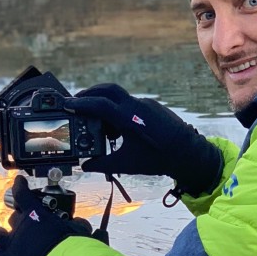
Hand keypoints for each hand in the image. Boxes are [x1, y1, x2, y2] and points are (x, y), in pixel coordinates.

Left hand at [0, 177, 92, 255]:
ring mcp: (13, 242)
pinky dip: (1, 254)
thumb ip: (76, 223)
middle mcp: (21, 225)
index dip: (19, 185)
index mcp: (35, 213)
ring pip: (0, 233)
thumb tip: (78, 222)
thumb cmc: (73, 246)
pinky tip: (4, 255)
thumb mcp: (79, 229)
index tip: (19, 181)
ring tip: (8, 236)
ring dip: (3, 234)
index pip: (22, 193)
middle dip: (20, 219)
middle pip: (14, 217)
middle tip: (28, 224)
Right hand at [65, 84, 222, 196]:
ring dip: (104, 102)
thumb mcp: (127, 164)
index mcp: (129, 117)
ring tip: (96, 120)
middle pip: (107, 90)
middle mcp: (137, 105)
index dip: (81, 104)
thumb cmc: (158, 159)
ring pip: (119, 96)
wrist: (189, 153)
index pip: (100, 104)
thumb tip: (86, 165)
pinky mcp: (152, 107)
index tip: (67, 104)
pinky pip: (130, 103)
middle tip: (76, 103)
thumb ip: (103, 164)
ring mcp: (146, 104)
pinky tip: (116, 127)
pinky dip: (118, 110)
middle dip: (90, 94)